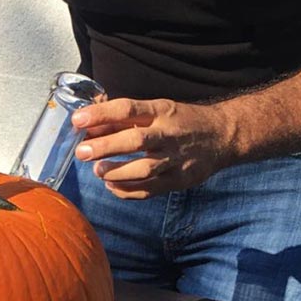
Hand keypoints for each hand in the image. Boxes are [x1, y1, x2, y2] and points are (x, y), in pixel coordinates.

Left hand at [71, 98, 235, 198]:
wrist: (222, 136)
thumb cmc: (179, 121)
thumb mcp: (155, 110)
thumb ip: (121, 119)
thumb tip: (86, 126)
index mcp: (161, 111)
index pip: (128, 109)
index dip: (101, 114)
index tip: (77, 120)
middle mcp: (169, 134)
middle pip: (136, 140)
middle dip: (105, 147)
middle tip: (82, 152)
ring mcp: (176, 158)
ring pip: (145, 168)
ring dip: (117, 172)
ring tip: (98, 172)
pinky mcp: (180, 179)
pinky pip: (151, 189)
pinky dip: (128, 191)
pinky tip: (112, 186)